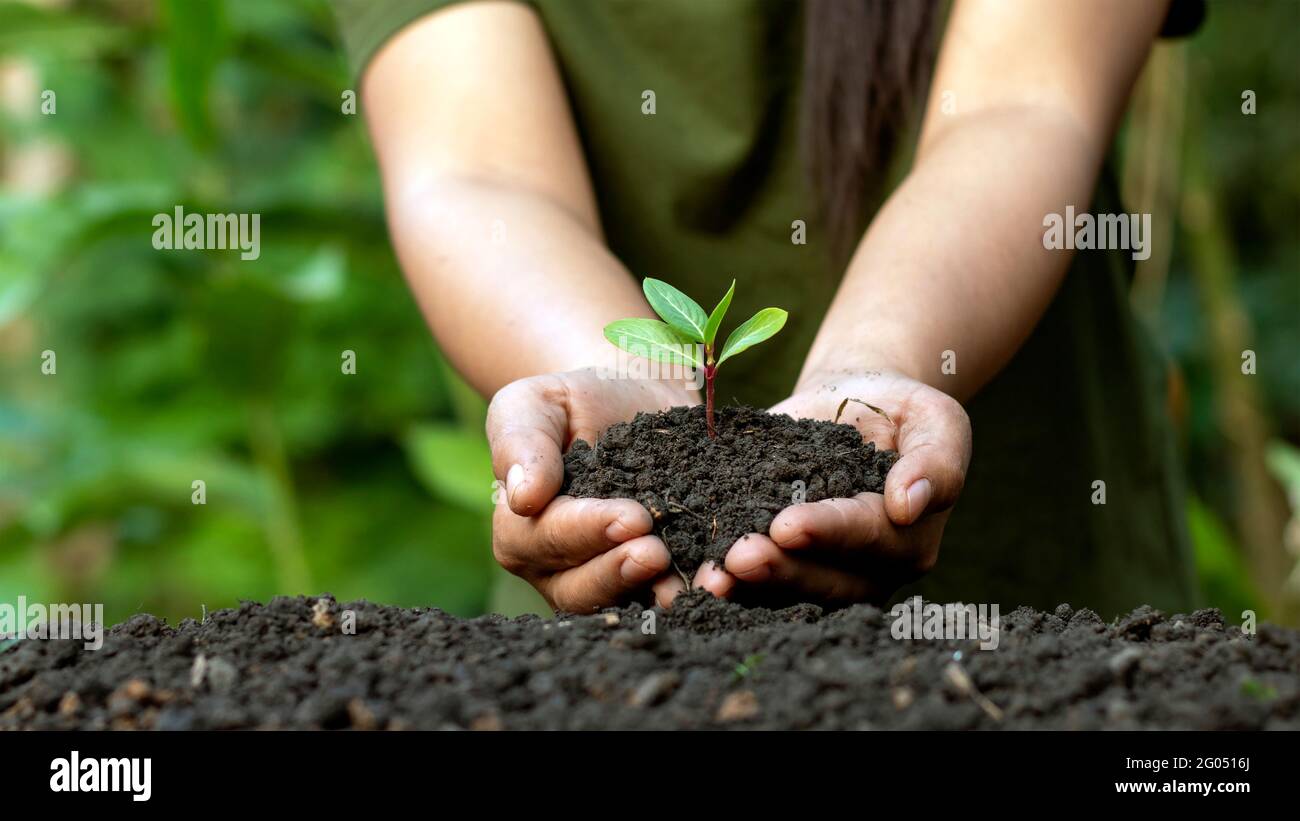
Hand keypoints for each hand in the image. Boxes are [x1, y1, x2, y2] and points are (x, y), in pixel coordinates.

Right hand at [487, 368, 697, 611]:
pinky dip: (704, 586)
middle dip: (621, 572)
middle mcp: (562, 571)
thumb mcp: (535, 404)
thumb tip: (521, 497)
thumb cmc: (574, 402)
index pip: (548, 540)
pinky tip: (731, 576)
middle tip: (657, 554)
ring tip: (703, 579)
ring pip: (632, 602)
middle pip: (584, 588)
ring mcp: (613, 581)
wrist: (636, 399)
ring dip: (667, 594)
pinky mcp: (662, 578)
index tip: (629, 516)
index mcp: (523, 533)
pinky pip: (678, 592)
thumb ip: (521, 443)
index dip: (587, 531)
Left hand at [692, 369, 971, 605]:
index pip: (868, 538)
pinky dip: (729, 582)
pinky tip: (695, 576)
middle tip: (738, 558)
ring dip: (749, 588)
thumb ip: (935, 461)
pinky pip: (759, 584)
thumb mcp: (935, 419)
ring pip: (790, 592)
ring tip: (711, 577)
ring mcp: (826, 574)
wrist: (855, 401)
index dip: (828, 532)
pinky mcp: (787, 565)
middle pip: (827, 580)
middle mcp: (869, 570)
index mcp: (909, 539)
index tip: (788, 524)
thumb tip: (907, 505)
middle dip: (781, 569)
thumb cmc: (900, 409)